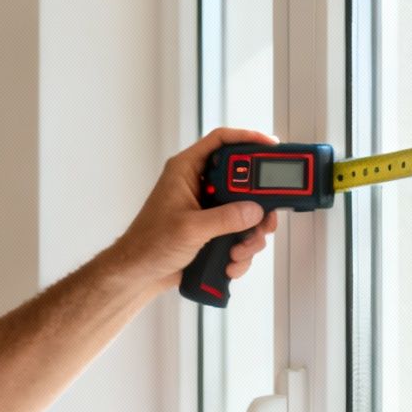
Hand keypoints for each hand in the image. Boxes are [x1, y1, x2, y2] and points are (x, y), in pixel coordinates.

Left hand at [110, 127, 281, 293]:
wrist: (139, 274)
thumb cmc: (148, 245)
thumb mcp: (190, 228)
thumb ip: (225, 217)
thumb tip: (254, 210)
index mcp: (186, 170)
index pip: (221, 141)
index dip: (247, 138)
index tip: (271, 145)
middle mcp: (198, 185)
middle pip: (242, 181)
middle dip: (257, 205)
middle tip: (264, 220)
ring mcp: (207, 208)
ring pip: (244, 211)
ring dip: (249, 234)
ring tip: (240, 250)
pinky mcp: (212, 229)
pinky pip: (238, 232)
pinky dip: (241, 248)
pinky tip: (231, 261)